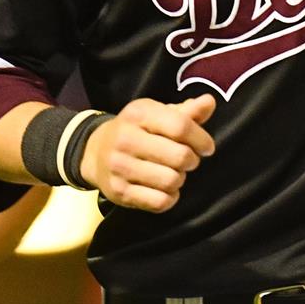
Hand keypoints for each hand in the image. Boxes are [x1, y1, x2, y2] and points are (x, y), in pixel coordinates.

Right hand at [81, 95, 216, 212]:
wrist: (95, 151)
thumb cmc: (137, 130)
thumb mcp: (158, 114)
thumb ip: (187, 111)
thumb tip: (209, 102)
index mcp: (138, 114)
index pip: (181, 126)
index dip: (201, 139)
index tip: (206, 147)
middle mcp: (126, 139)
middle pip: (180, 156)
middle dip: (192, 161)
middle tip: (187, 160)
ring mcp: (120, 167)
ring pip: (172, 181)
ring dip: (180, 179)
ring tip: (173, 173)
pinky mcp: (119, 191)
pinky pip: (160, 202)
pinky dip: (169, 198)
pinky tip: (164, 189)